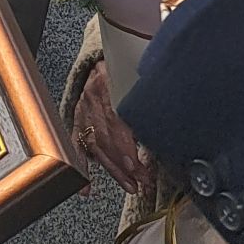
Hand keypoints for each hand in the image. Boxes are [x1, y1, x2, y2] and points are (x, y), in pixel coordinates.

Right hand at [72, 61, 150, 196]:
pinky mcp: (77, 119)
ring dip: (113, 169)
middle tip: (141, 182)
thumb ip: (149, 101)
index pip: (115, 119)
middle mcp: (91, 97)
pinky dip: (81, 167)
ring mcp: (82, 109)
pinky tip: (85, 186)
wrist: (105, 57)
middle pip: (105, 136)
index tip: (137, 165)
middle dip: (123, 164)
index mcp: (107, 82)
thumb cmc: (126, 69)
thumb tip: (167, 127)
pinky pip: (76, 145)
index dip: (125, 145)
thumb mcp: (138, 78)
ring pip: (94, 144)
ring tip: (130, 186)